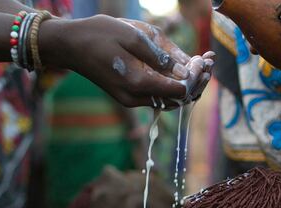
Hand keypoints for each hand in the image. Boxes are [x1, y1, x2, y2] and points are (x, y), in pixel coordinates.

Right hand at [42, 16, 212, 107]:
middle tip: (209, 61)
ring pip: (170, 101)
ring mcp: (132, 101)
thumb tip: (185, 70)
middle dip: (197, 82)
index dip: (196, 76)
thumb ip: (161, 55)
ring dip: (187, 85)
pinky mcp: (130, 97)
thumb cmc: (100, 34)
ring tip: (201, 63)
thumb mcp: (133, 36)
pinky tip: (182, 69)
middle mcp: (136, 99)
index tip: (204, 58)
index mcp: (138, 84)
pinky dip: (172, 86)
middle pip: (178, 100)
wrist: (71, 45)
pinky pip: (158, 97)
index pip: (180, 90)